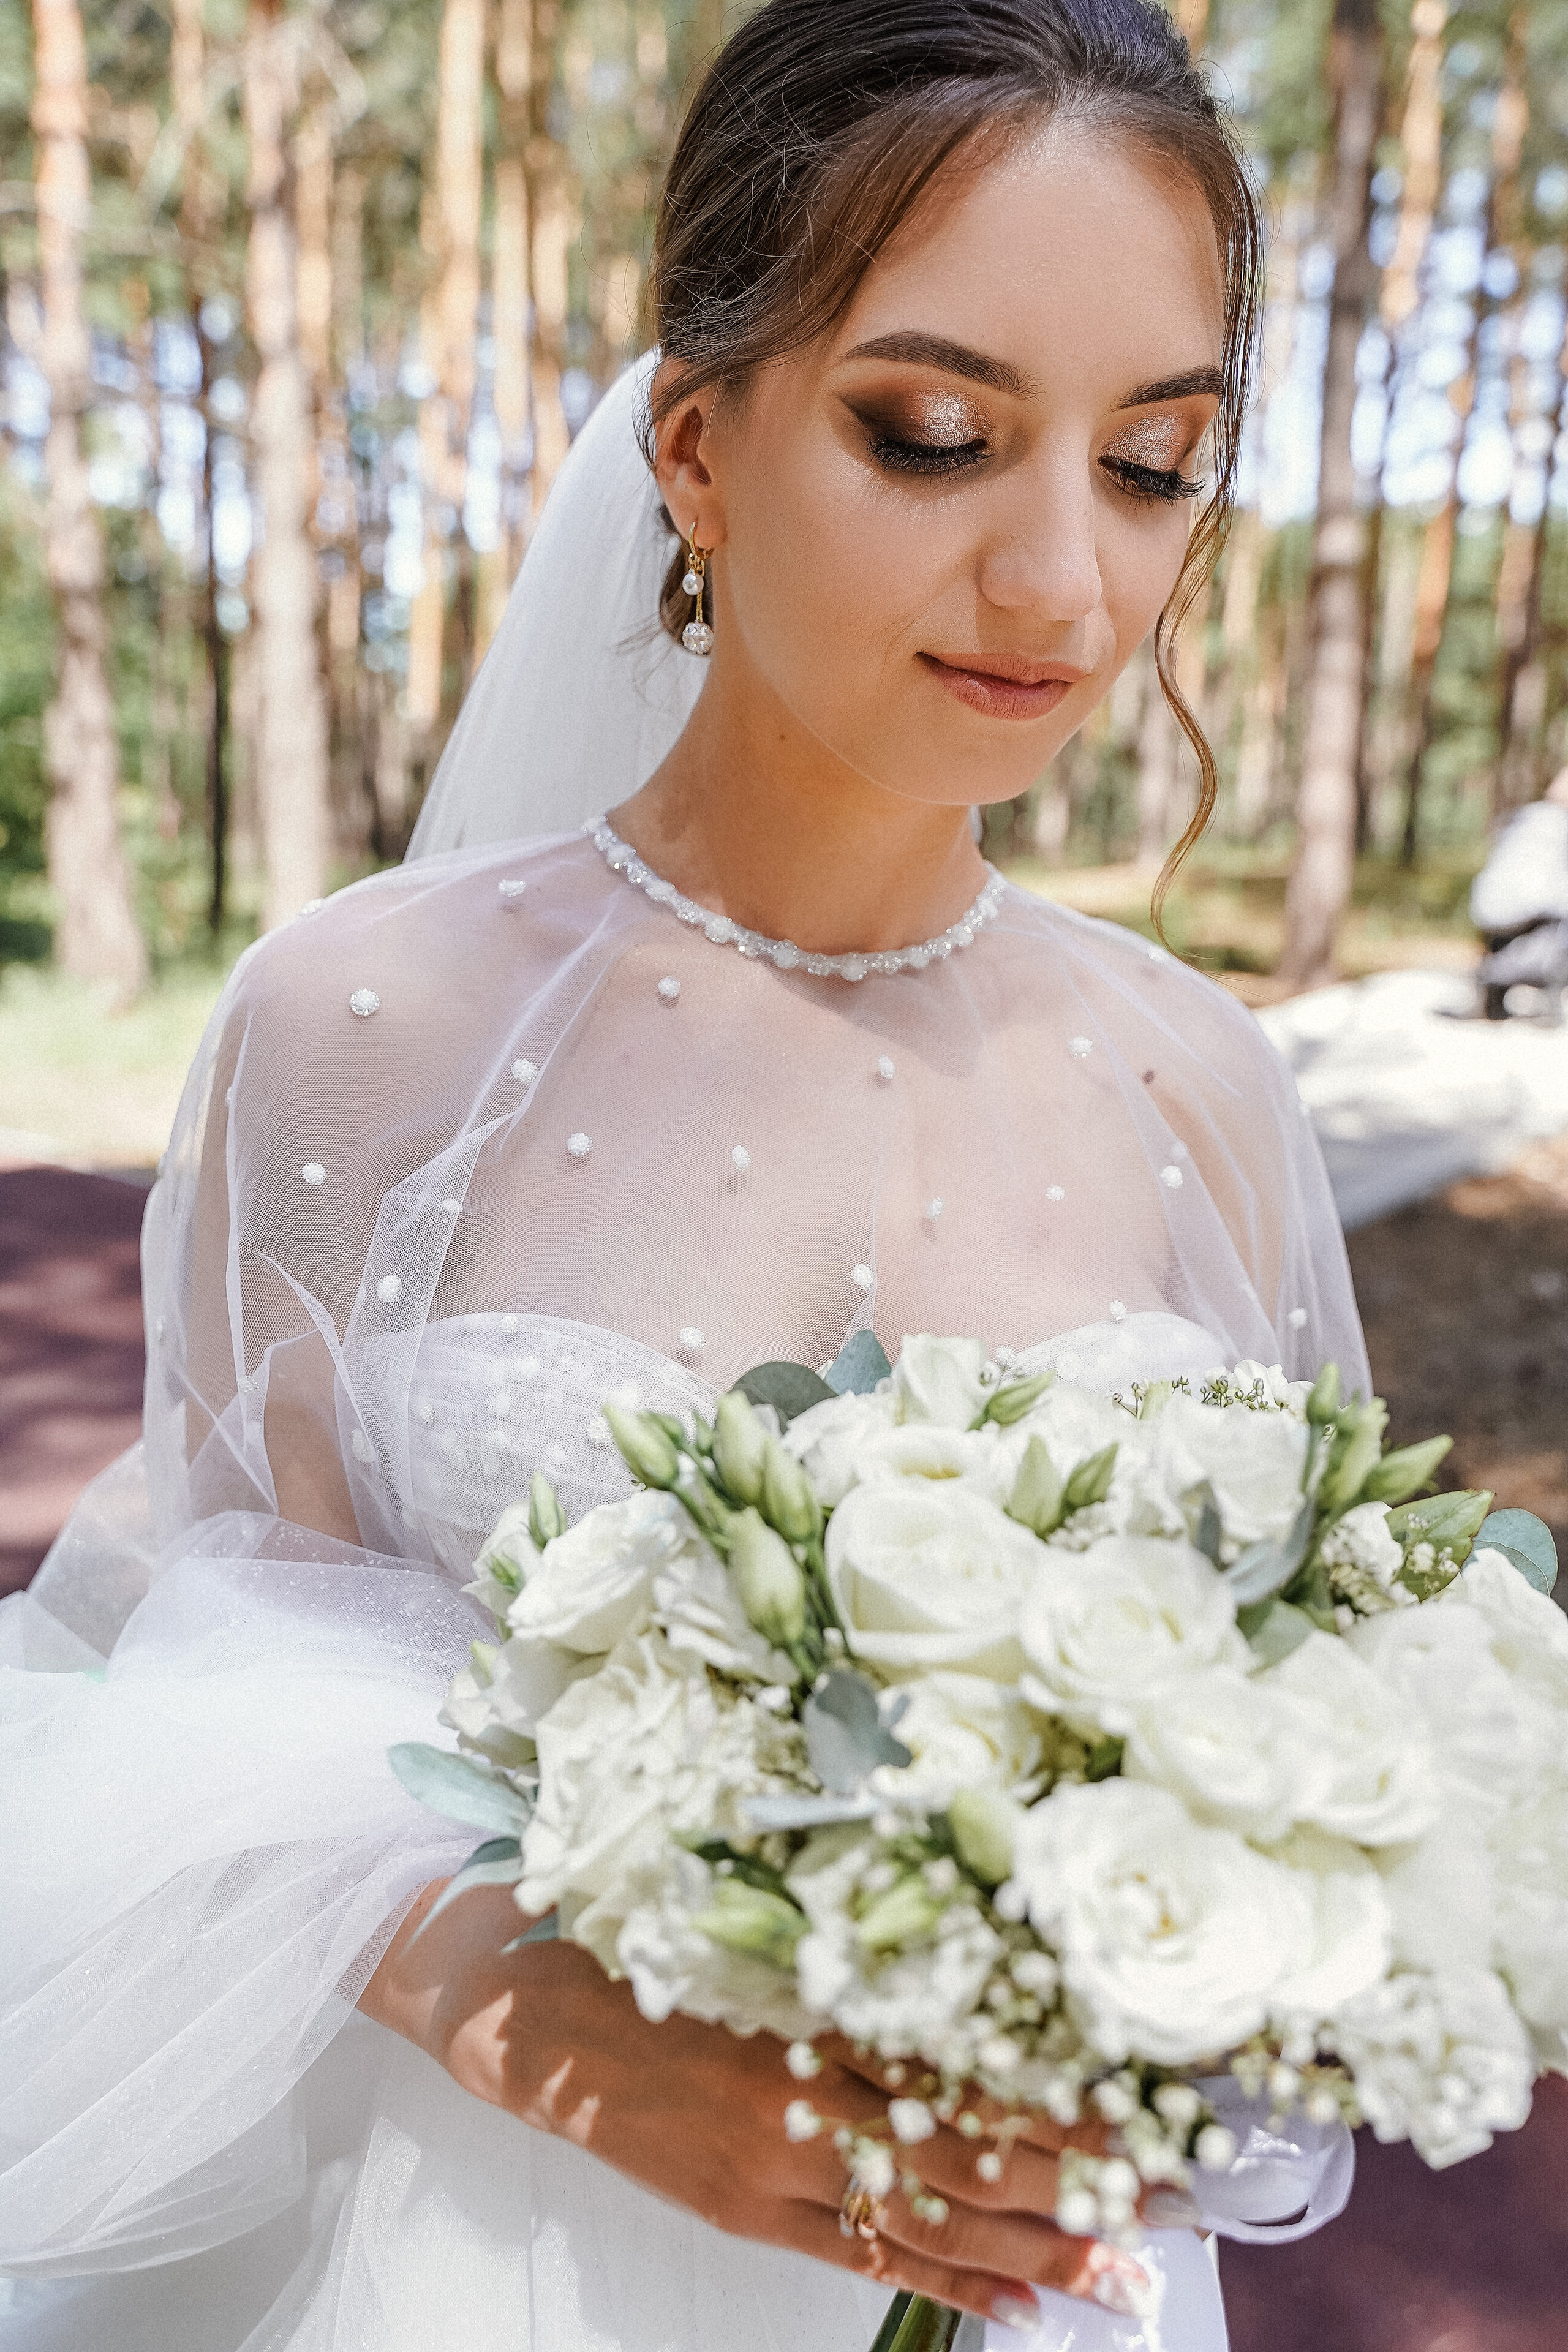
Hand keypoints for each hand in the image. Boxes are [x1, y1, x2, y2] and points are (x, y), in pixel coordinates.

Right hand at [360, 1882, 1151, 2325]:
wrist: (528, 2018)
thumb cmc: (647, 1949)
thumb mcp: (754, 1931)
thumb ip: (852, 1960)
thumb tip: (975, 1963)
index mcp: (812, 2004)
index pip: (964, 2059)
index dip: (1058, 2088)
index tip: (1144, 2102)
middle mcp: (806, 2089)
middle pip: (966, 2145)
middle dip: (1077, 2176)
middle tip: (1174, 2198)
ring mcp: (777, 2162)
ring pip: (928, 2212)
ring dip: (1032, 2243)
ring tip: (1121, 2270)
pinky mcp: (748, 2211)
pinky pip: (863, 2255)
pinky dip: (943, 2280)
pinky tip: (1013, 2303)